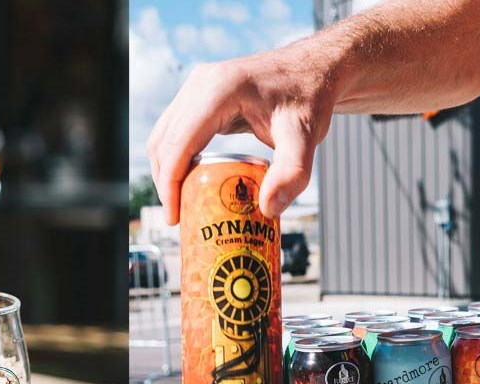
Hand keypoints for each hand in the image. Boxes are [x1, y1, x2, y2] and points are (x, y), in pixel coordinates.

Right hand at [146, 48, 335, 223]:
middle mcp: (200, 83)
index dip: (169, 184)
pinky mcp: (200, 94)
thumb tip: (267, 210)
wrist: (314, 69)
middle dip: (165, 182)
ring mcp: (197, 86)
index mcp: (219, 90)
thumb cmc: (309, 98)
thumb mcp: (306, 137)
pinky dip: (176, 157)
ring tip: (181, 204)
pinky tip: (189, 180)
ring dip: (166, 170)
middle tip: (178, 217)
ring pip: (165, 135)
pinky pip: (176, 129)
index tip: (174, 217)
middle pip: (164, 141)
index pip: (179, 144)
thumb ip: (292, 173)